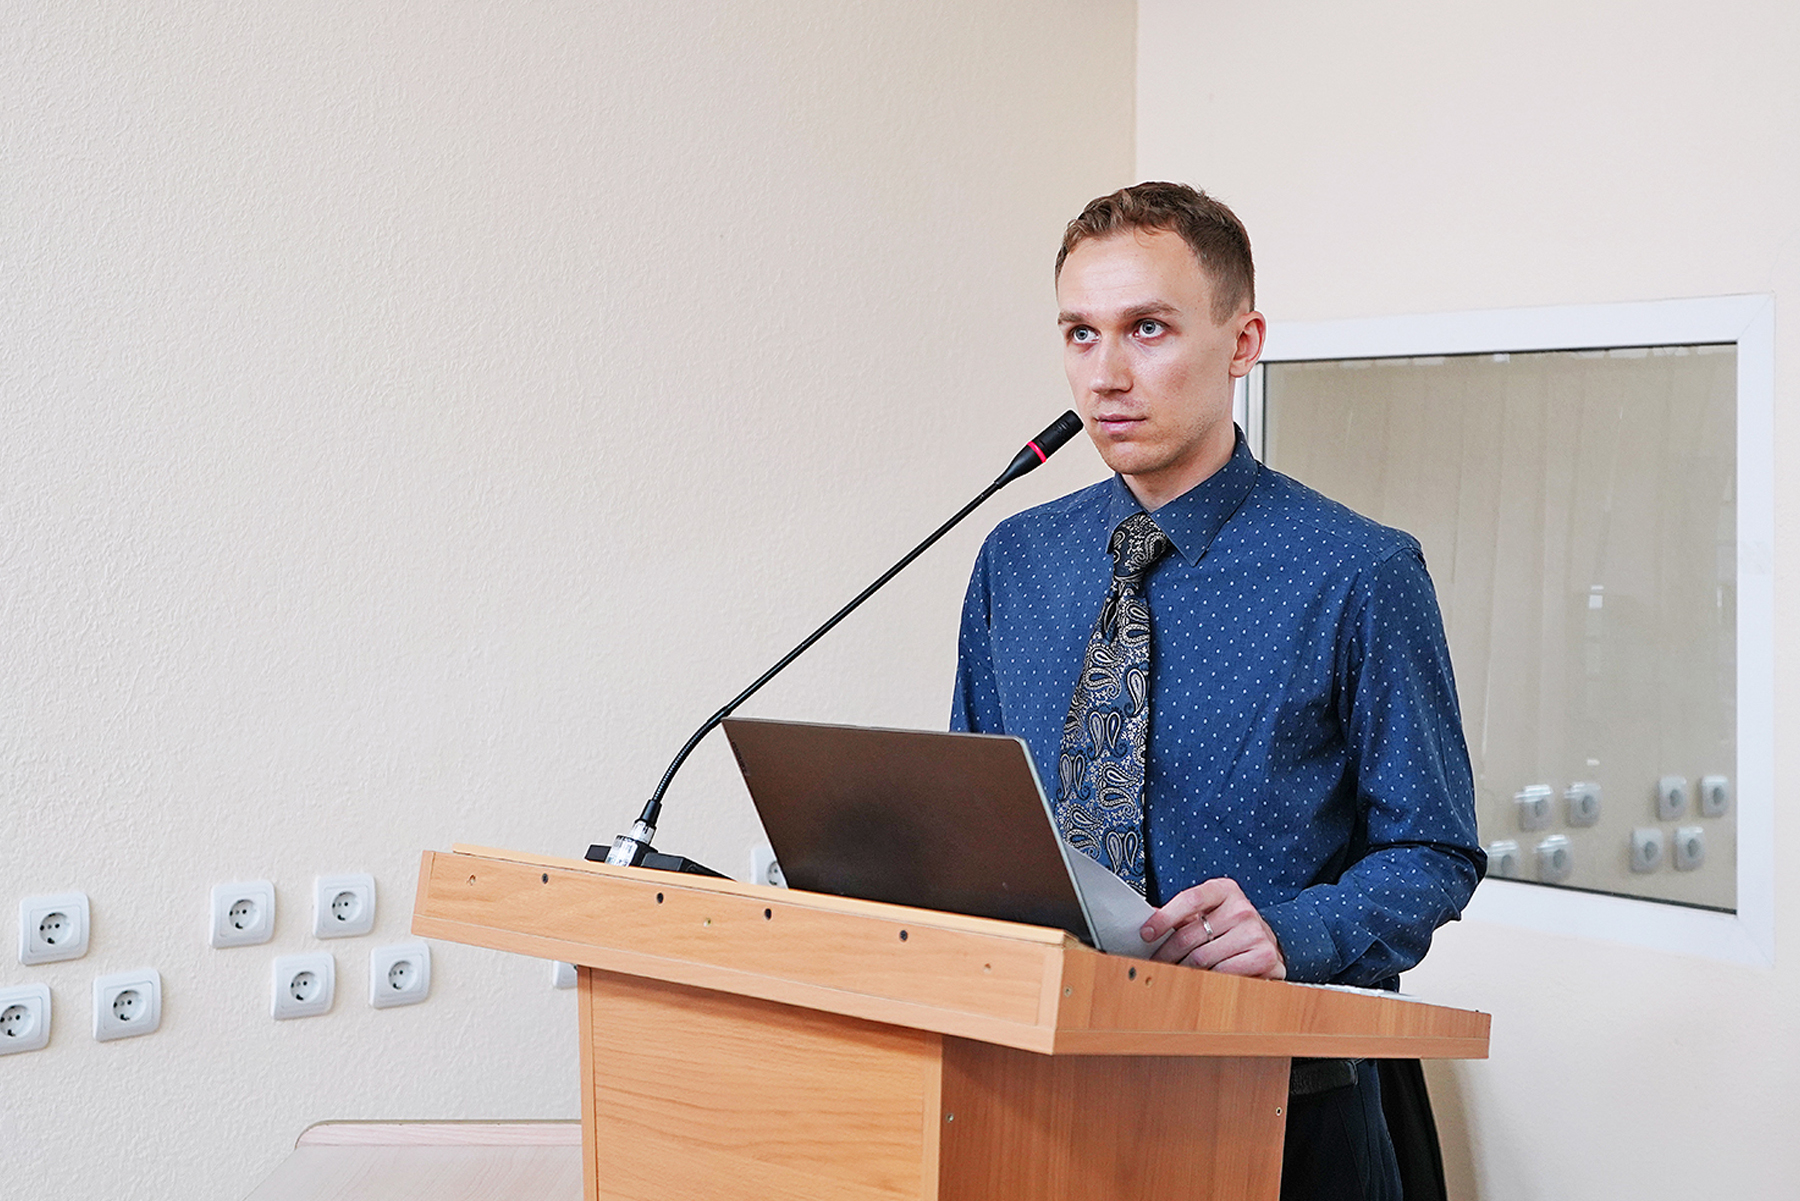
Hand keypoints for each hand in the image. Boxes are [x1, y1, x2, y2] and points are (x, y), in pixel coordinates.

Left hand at [1141, 878, 1286, 979]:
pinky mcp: (1263, 956)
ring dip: (1184, 969)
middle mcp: (1242, 908)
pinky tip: (1201, 978)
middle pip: (1191, 935)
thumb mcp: (1208, 913)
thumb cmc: (1230, 927)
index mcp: (1225, 890)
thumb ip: (1182, 916)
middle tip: (1156, 963)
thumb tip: (1147, 926)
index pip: (1190, 900)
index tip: (1146, 934)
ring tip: (1176, 972)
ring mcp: (1255, 932)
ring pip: (1202, 958)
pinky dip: (1207, 979)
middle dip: (1167, 953)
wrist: (1266, 943)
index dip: (1164, 918)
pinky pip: (1222, 973)